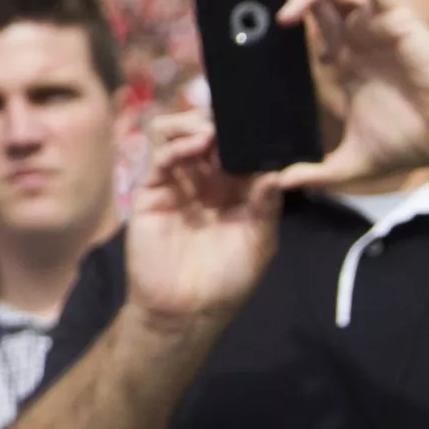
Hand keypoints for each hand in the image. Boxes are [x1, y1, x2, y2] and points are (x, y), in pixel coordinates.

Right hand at [124, 111, 280, 333]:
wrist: (186, 309)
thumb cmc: (228, 280)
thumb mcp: (259, 243)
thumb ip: (267, 206)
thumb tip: (277, 171)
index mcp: (235, 191)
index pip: (239, 152)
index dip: (247, 135)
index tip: (259, 120)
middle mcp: (205, 182)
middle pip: (206, 137)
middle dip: (219, 123)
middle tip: (233, 118)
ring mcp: (177, 184)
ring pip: (178, 138)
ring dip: (194, 126)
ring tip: (212, 130)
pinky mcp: (152, 191)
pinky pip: (162, 159)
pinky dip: (178, 145)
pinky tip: (197, 144)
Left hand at [262, 0, 428, 190]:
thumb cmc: (412, 145)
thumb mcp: (350, 163)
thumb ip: (315, 173)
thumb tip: (280, 185)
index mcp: (345, 55)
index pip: (310, 13)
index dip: (284, 2)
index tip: (249, 6)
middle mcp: (358, 32)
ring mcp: (377, 22)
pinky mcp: (398, 18)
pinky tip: (307, 2)